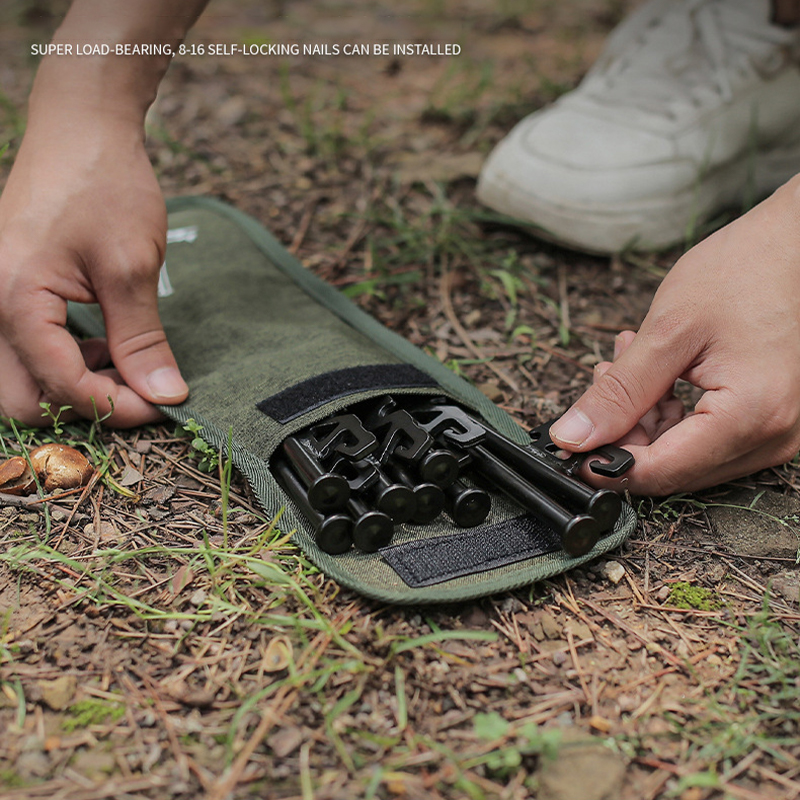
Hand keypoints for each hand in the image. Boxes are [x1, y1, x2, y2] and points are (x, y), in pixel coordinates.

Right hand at [0, 100, 187, 426]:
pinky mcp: (5, 291)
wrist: (80, 127)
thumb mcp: (132, 267)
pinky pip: (25, 349)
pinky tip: (104, 343)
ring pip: (20, 379)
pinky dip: (64, 361)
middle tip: (139, 392)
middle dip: (84, 407)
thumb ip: (143, 339)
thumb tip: (165, 394)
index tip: (163, 404)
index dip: (117, 407)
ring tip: (124, 361)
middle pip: (23, 398)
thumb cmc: (104, 183)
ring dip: (73, 386)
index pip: (61, 387)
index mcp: (13, 300)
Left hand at [549, 175, 799, 494]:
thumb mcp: (668, 331)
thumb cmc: (744, 272)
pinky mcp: (767, 420)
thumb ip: (619, 393)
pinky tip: (655, 373)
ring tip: (625, 362)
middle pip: (671, 467)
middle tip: (601, 379)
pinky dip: (670, 411)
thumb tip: (572, 437)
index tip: (569, 442)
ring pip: (683, 453)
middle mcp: (770, 437)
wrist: (795, 244)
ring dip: (644, 417)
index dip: (604, 463)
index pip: (660, 472)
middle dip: (623, 432)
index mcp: (750, 417)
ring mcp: (773, 432)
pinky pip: (705, 435)